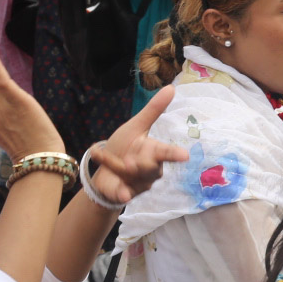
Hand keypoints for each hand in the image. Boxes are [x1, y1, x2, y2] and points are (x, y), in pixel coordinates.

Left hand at [86, 88, 188, 203]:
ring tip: (98, 152)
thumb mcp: (136, 126)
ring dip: (114, 165)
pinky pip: (125, 194)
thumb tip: (171, 87)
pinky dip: (123, 194)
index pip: (166, 152)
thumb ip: (153, 110)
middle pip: (150, 167)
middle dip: (141, 164)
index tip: (184, 155)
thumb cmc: (125, 146)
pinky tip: (122, 193)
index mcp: (154, 151)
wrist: (106, 169)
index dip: (175, 154)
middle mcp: (151, 170)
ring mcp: (140, 184)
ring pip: (131, 175)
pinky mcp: (126, 194)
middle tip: (128, 161)